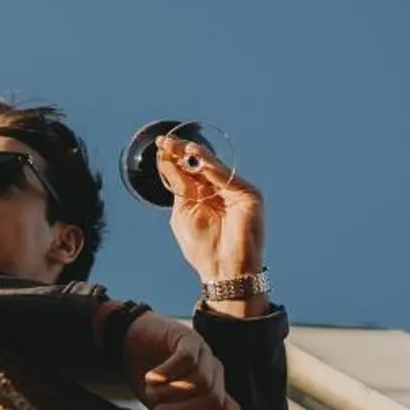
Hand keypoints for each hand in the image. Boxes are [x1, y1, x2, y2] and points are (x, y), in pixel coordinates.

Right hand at [120, 310, 238, 409]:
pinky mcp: (188, 337)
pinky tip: (152, 377)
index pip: (230, 408)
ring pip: (200, 381)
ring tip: (150, 389)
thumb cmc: (149, 376)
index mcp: (211, 389)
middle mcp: (213, 371)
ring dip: (171, 391)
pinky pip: (187, 360)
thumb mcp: (163, 407)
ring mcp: (203, 353)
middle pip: (213, 398)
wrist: (129, 341)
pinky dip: (168, 372)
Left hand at [157, 132, 267, 317]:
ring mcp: (235, 191)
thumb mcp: (183, 213)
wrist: (223, 269)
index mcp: (203, 196)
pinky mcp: (248, 195)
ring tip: (179, 146)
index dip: (175, 158)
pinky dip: (211, 166)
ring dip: (196, 155)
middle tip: (166, 141)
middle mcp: (219, 191)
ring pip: (214, 167)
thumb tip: (167, 162)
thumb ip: (178, 188)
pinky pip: (227, 177)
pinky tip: (196, 157)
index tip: (160, 144)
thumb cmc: (203, 247)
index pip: (189, 171)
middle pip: (200, 165)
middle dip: (182, 152)